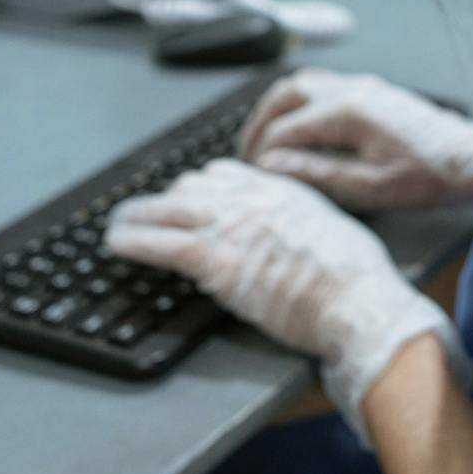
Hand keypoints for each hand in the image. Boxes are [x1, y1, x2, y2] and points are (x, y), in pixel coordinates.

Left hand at [105, 159, 471, 437]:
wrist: (357, 300)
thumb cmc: (357, 277)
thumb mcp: (333, 230)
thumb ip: (304, 223)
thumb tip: (296, 235)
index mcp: (281, 189)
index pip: (224, 173)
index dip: (199, 186)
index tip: (188, 196)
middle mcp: (251, 199)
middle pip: (190, 186)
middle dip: (166, 200)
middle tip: (149, 214)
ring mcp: (231, 226)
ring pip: (166, 210)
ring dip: (134, 217)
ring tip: (115, 226)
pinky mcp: (215, 260)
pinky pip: (161, 243)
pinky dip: (133, 241)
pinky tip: (116, 244)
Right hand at [238, 69, 472, 210]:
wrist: (468, 158)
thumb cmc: (428, 176)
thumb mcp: (371, 187)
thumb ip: (319, 175)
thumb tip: (276, 167)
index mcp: (348, 113)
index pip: (286, 129)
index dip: (263, 154)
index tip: (254, 175)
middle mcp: (351, 91)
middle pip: (285, 95)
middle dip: (260, 123)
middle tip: (247, 152)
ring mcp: (362, 86)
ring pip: (302, 83)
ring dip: (277, 107)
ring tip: (266, 136)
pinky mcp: (372, 90)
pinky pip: (323, 84)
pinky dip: (300, 101)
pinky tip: (299, 123)